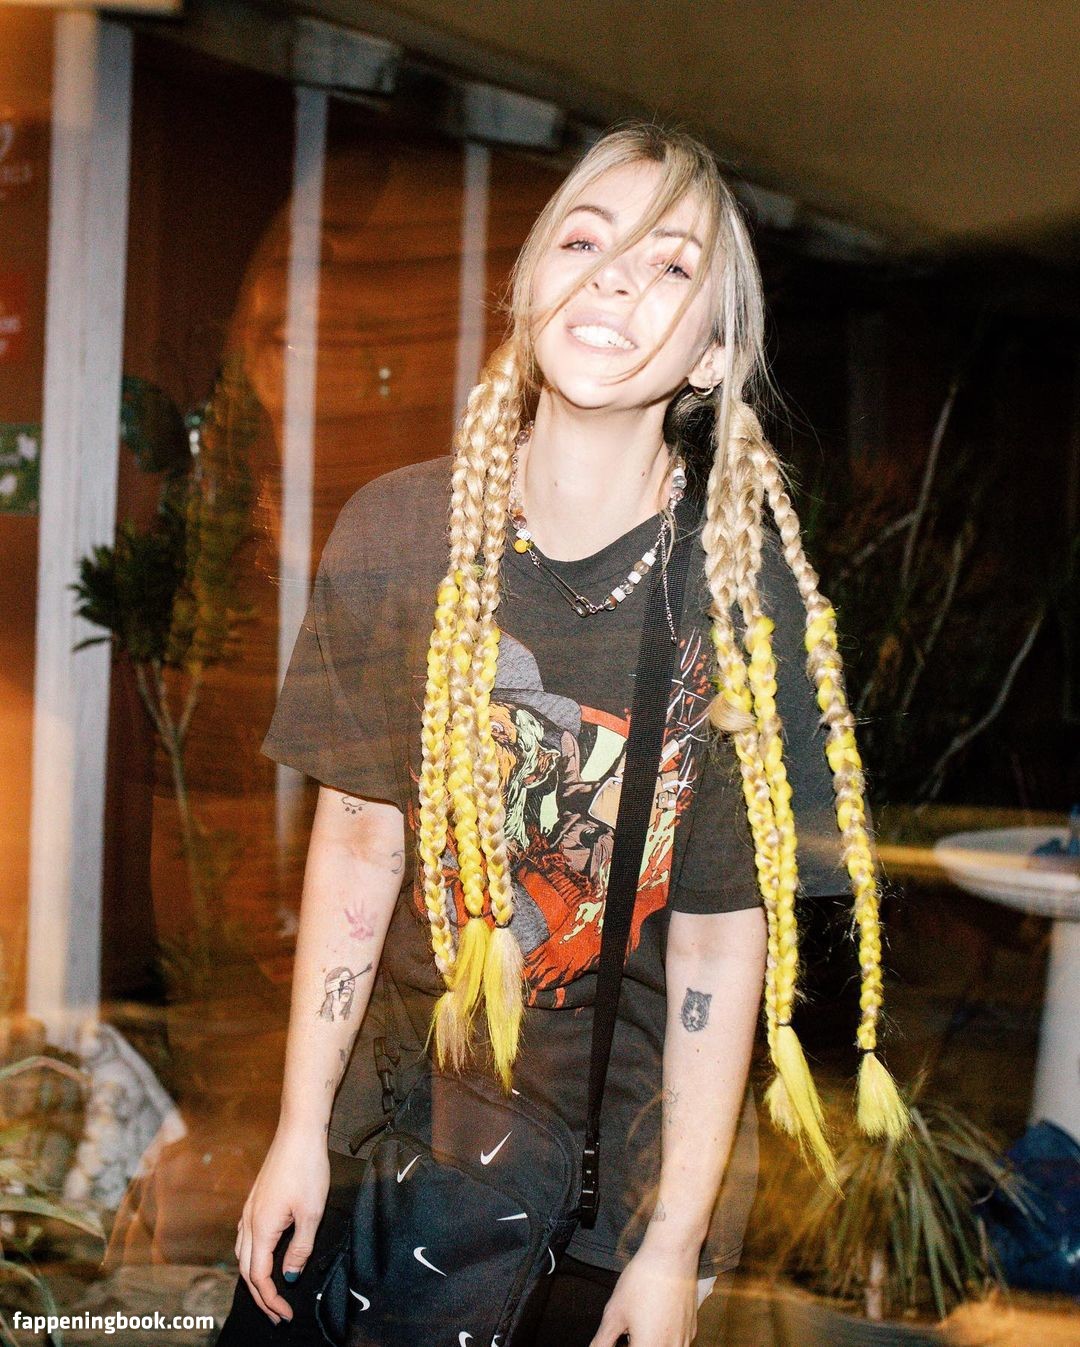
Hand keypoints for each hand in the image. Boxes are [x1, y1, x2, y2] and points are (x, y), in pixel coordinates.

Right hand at [234, 1124, 329, 1323]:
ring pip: (243, 1254)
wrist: (298, 1131)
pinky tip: (262, 1257)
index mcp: (261, 1227)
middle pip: (247, 1270)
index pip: (260, 1276)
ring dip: (254, 1278)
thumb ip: (300, 1248)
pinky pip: (245, 1238)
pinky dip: (251, 1257)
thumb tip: (288, 1276)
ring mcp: (249, 1209)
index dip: (271, 1299)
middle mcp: (249, 1221)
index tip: (286, 1314)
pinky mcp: (255, 1200)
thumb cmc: (307, 1168)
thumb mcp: (312, 1212)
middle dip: (261, 1296)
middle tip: (277, 1315)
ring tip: (270, 1293)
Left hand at [588, 1238, 698, 1346]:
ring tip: (636, 1325)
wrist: (672, 1255)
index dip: (620, 1345)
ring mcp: (684, 1341)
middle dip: (633, 1343)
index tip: (616, 1339)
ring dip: (648, 1342)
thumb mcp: (614, 1313)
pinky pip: (675, 1344)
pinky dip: (662, 1338)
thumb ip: (602, 1342)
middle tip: (623, 1333)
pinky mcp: (691, 1330)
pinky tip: (653, 1319)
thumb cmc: (642, 1281)